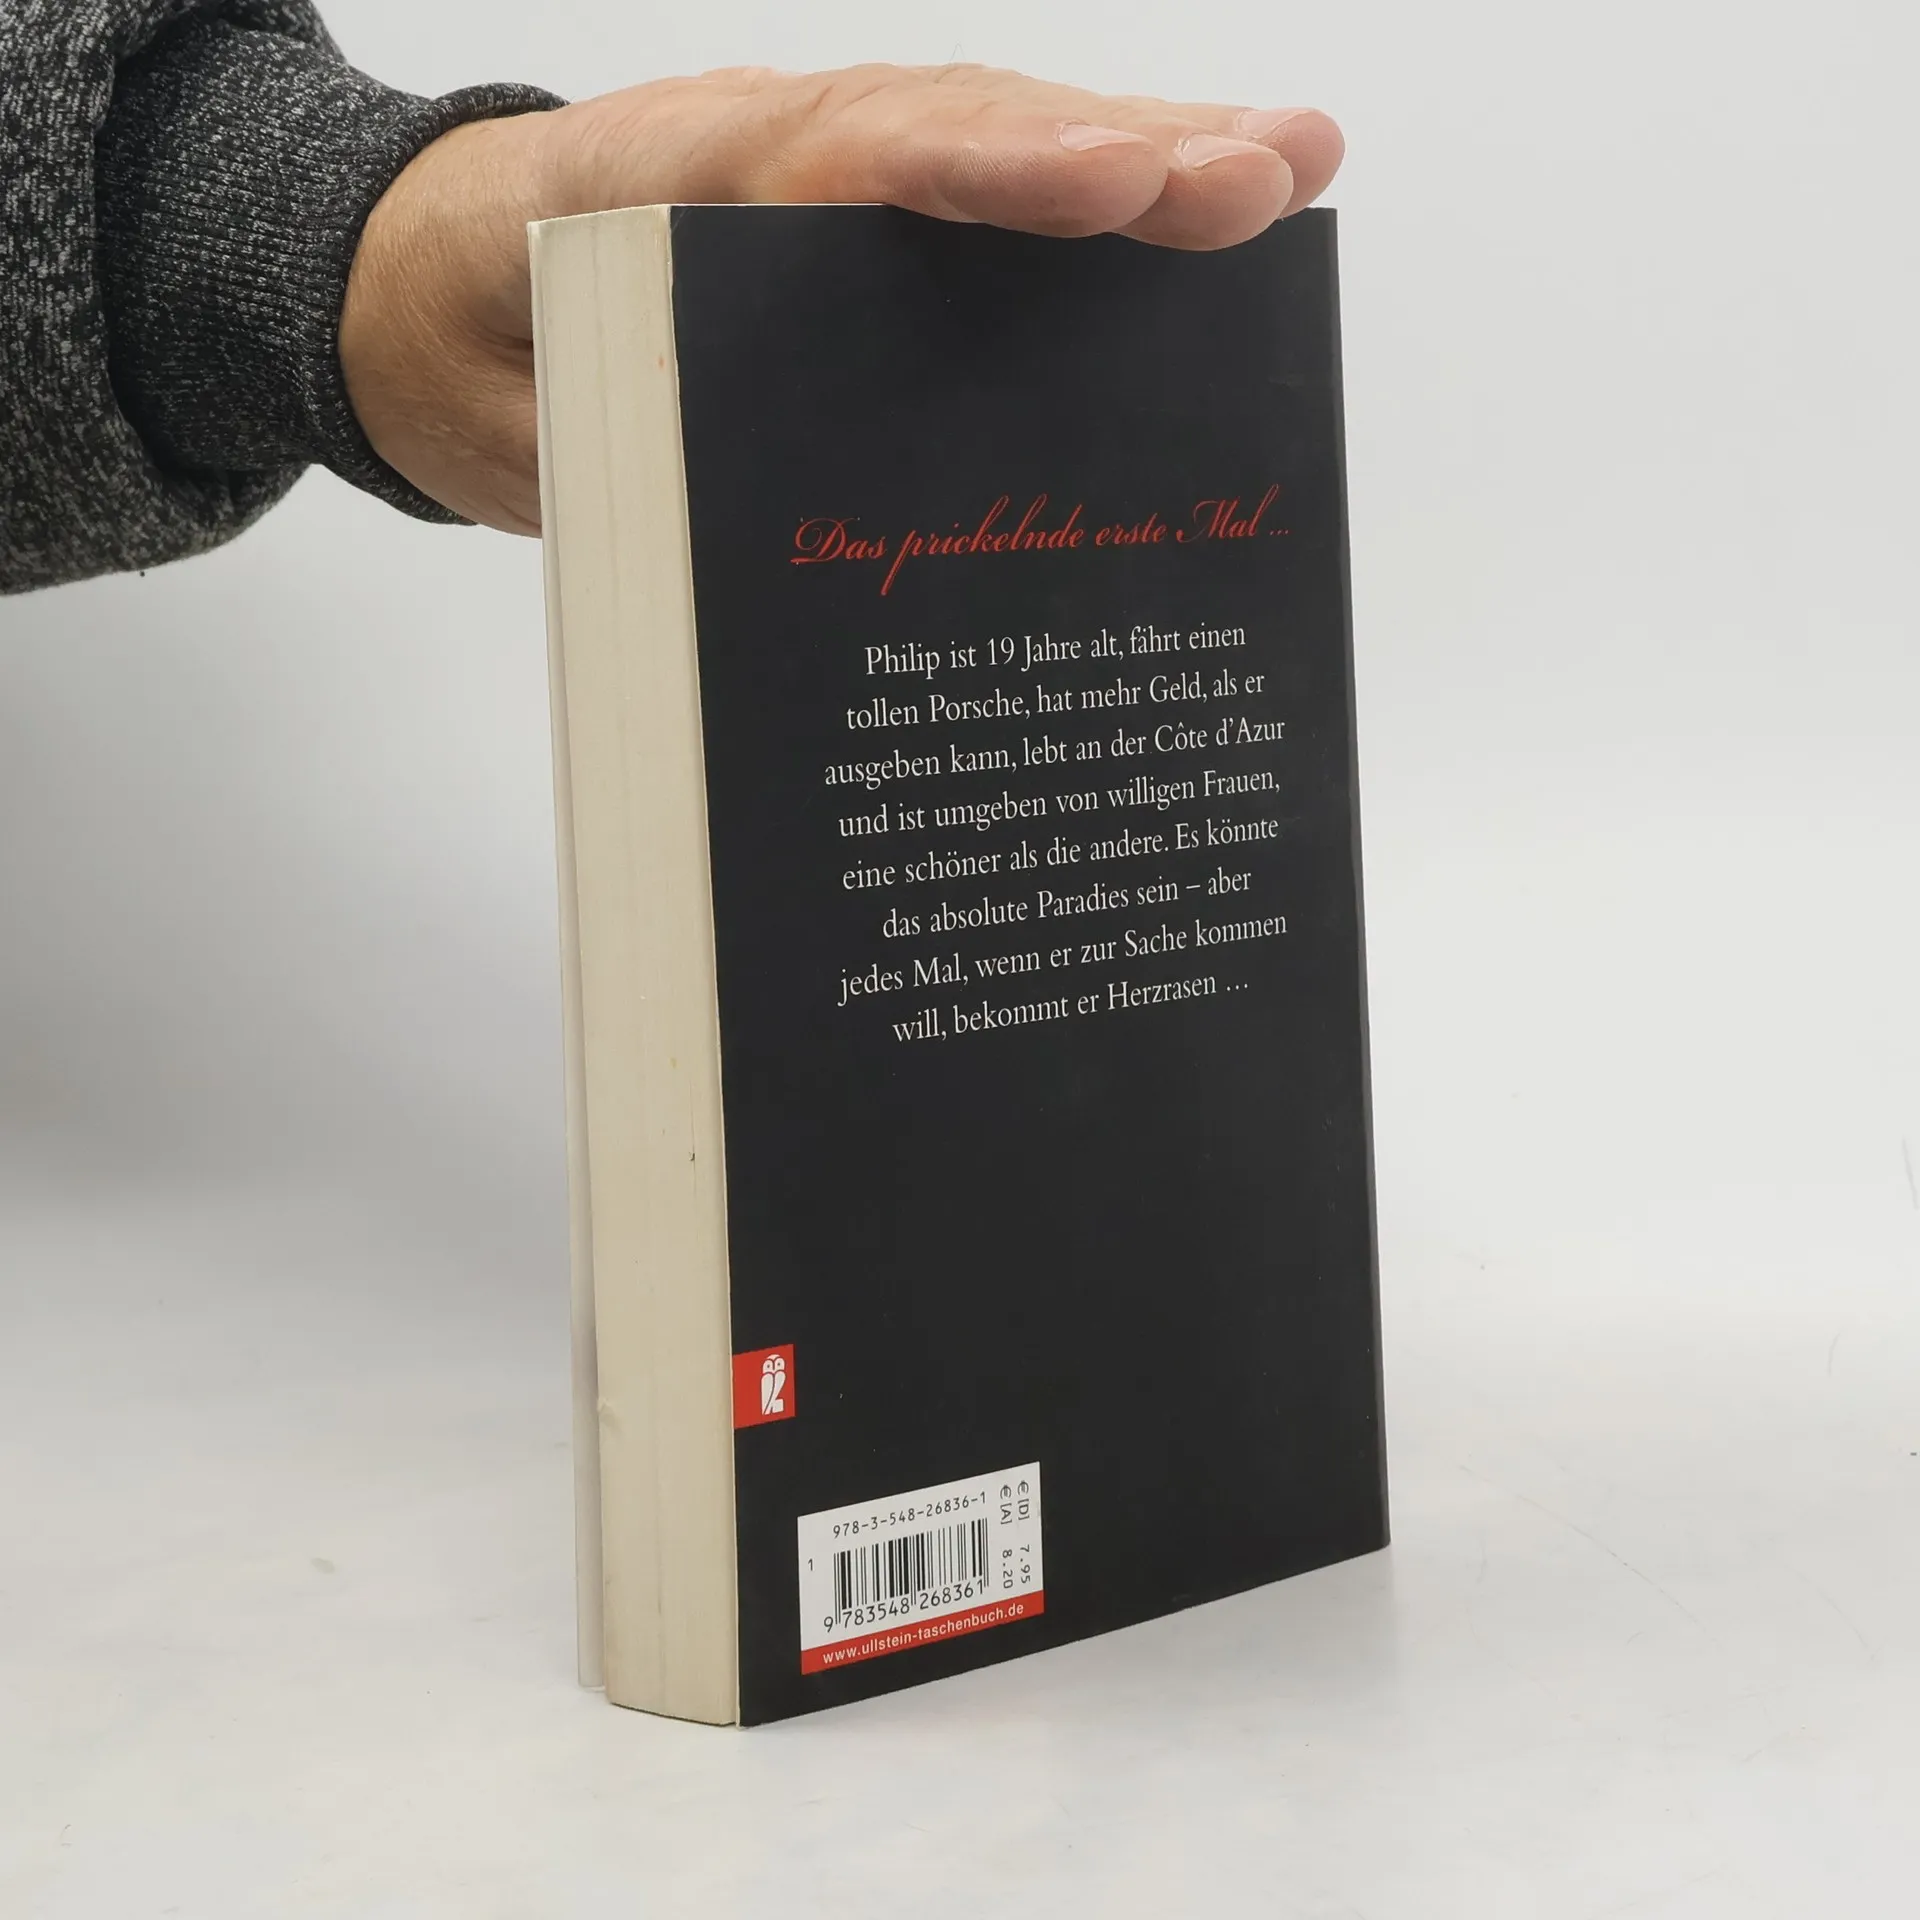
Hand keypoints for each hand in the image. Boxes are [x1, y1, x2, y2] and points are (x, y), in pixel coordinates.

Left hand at [339, 65, 1344, 534]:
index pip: (847, 159)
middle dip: (1123, 153)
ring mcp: (815, 185)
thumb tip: (769, 502)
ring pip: (989, 149)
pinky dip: (1081, 206)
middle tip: (1276, 177)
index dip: (991, 172)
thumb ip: (624, 452)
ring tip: (1288, 174)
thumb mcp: (509, 427)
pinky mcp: (843, 230)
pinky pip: (973, 206)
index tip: (1120, 186)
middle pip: (959, 130)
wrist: (405, 293)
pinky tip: (1191, 216)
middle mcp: (764, 155)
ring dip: (1140, 160)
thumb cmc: (455, 351)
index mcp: (664, 188)